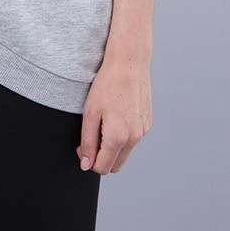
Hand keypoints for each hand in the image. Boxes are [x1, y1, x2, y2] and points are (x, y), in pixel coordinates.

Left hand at [76, 53, 151, 173]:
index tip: (82, 147)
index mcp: (118, 137)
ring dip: (112, 147)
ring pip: (124, 153)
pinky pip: (132, 139)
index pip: (102, 167)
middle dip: (101, 158)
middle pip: (115, 165)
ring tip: (103, 122)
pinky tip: (116, 115)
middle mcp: (134, 138)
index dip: (88, 161)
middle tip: (91, 137)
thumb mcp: (90, 113)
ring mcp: (143, 131)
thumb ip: (87, 142)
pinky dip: (122, 136)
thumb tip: (86, 164)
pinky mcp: (147, 123)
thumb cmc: (107, 84)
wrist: (129, 63)